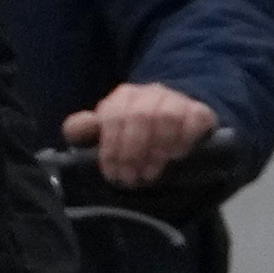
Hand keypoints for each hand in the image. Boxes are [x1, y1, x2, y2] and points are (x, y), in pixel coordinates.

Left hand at [71, 81, 224, 193]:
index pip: (112, 116)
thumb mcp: (109, 131)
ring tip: (151, 172)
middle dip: (133, 152)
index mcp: (122, 97)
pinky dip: (184, 138)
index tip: (113, 174)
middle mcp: (148, 93)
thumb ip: (87, 129)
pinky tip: (176, 155)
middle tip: (132, 179)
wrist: (181, 117)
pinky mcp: (199, 110)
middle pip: (138, 116)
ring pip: (166, 116)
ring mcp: (176, 99)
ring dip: (157, 148)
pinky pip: (194, 118)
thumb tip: (74, 129)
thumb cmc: (138, 131)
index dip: (111, 149)